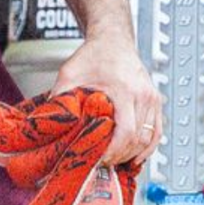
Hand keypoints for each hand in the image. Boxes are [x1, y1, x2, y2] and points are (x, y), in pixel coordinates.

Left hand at [52, 34, 161, 167]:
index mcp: (124, 89)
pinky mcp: (155, 100)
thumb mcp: (69, 74)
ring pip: (150, 138)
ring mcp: (152, 98)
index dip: (114, 152)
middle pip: (139, 139)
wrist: (113, 39)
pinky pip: (158, 131)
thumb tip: (45, 123)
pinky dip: (148, 147)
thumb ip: (59, 97)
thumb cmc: (94, 55)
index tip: (100, 160)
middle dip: (121, 156)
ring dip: (134, 154)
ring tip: (117, 163)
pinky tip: (136, 156)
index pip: (126, 131)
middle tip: (103, 165)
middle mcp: (143, 95)